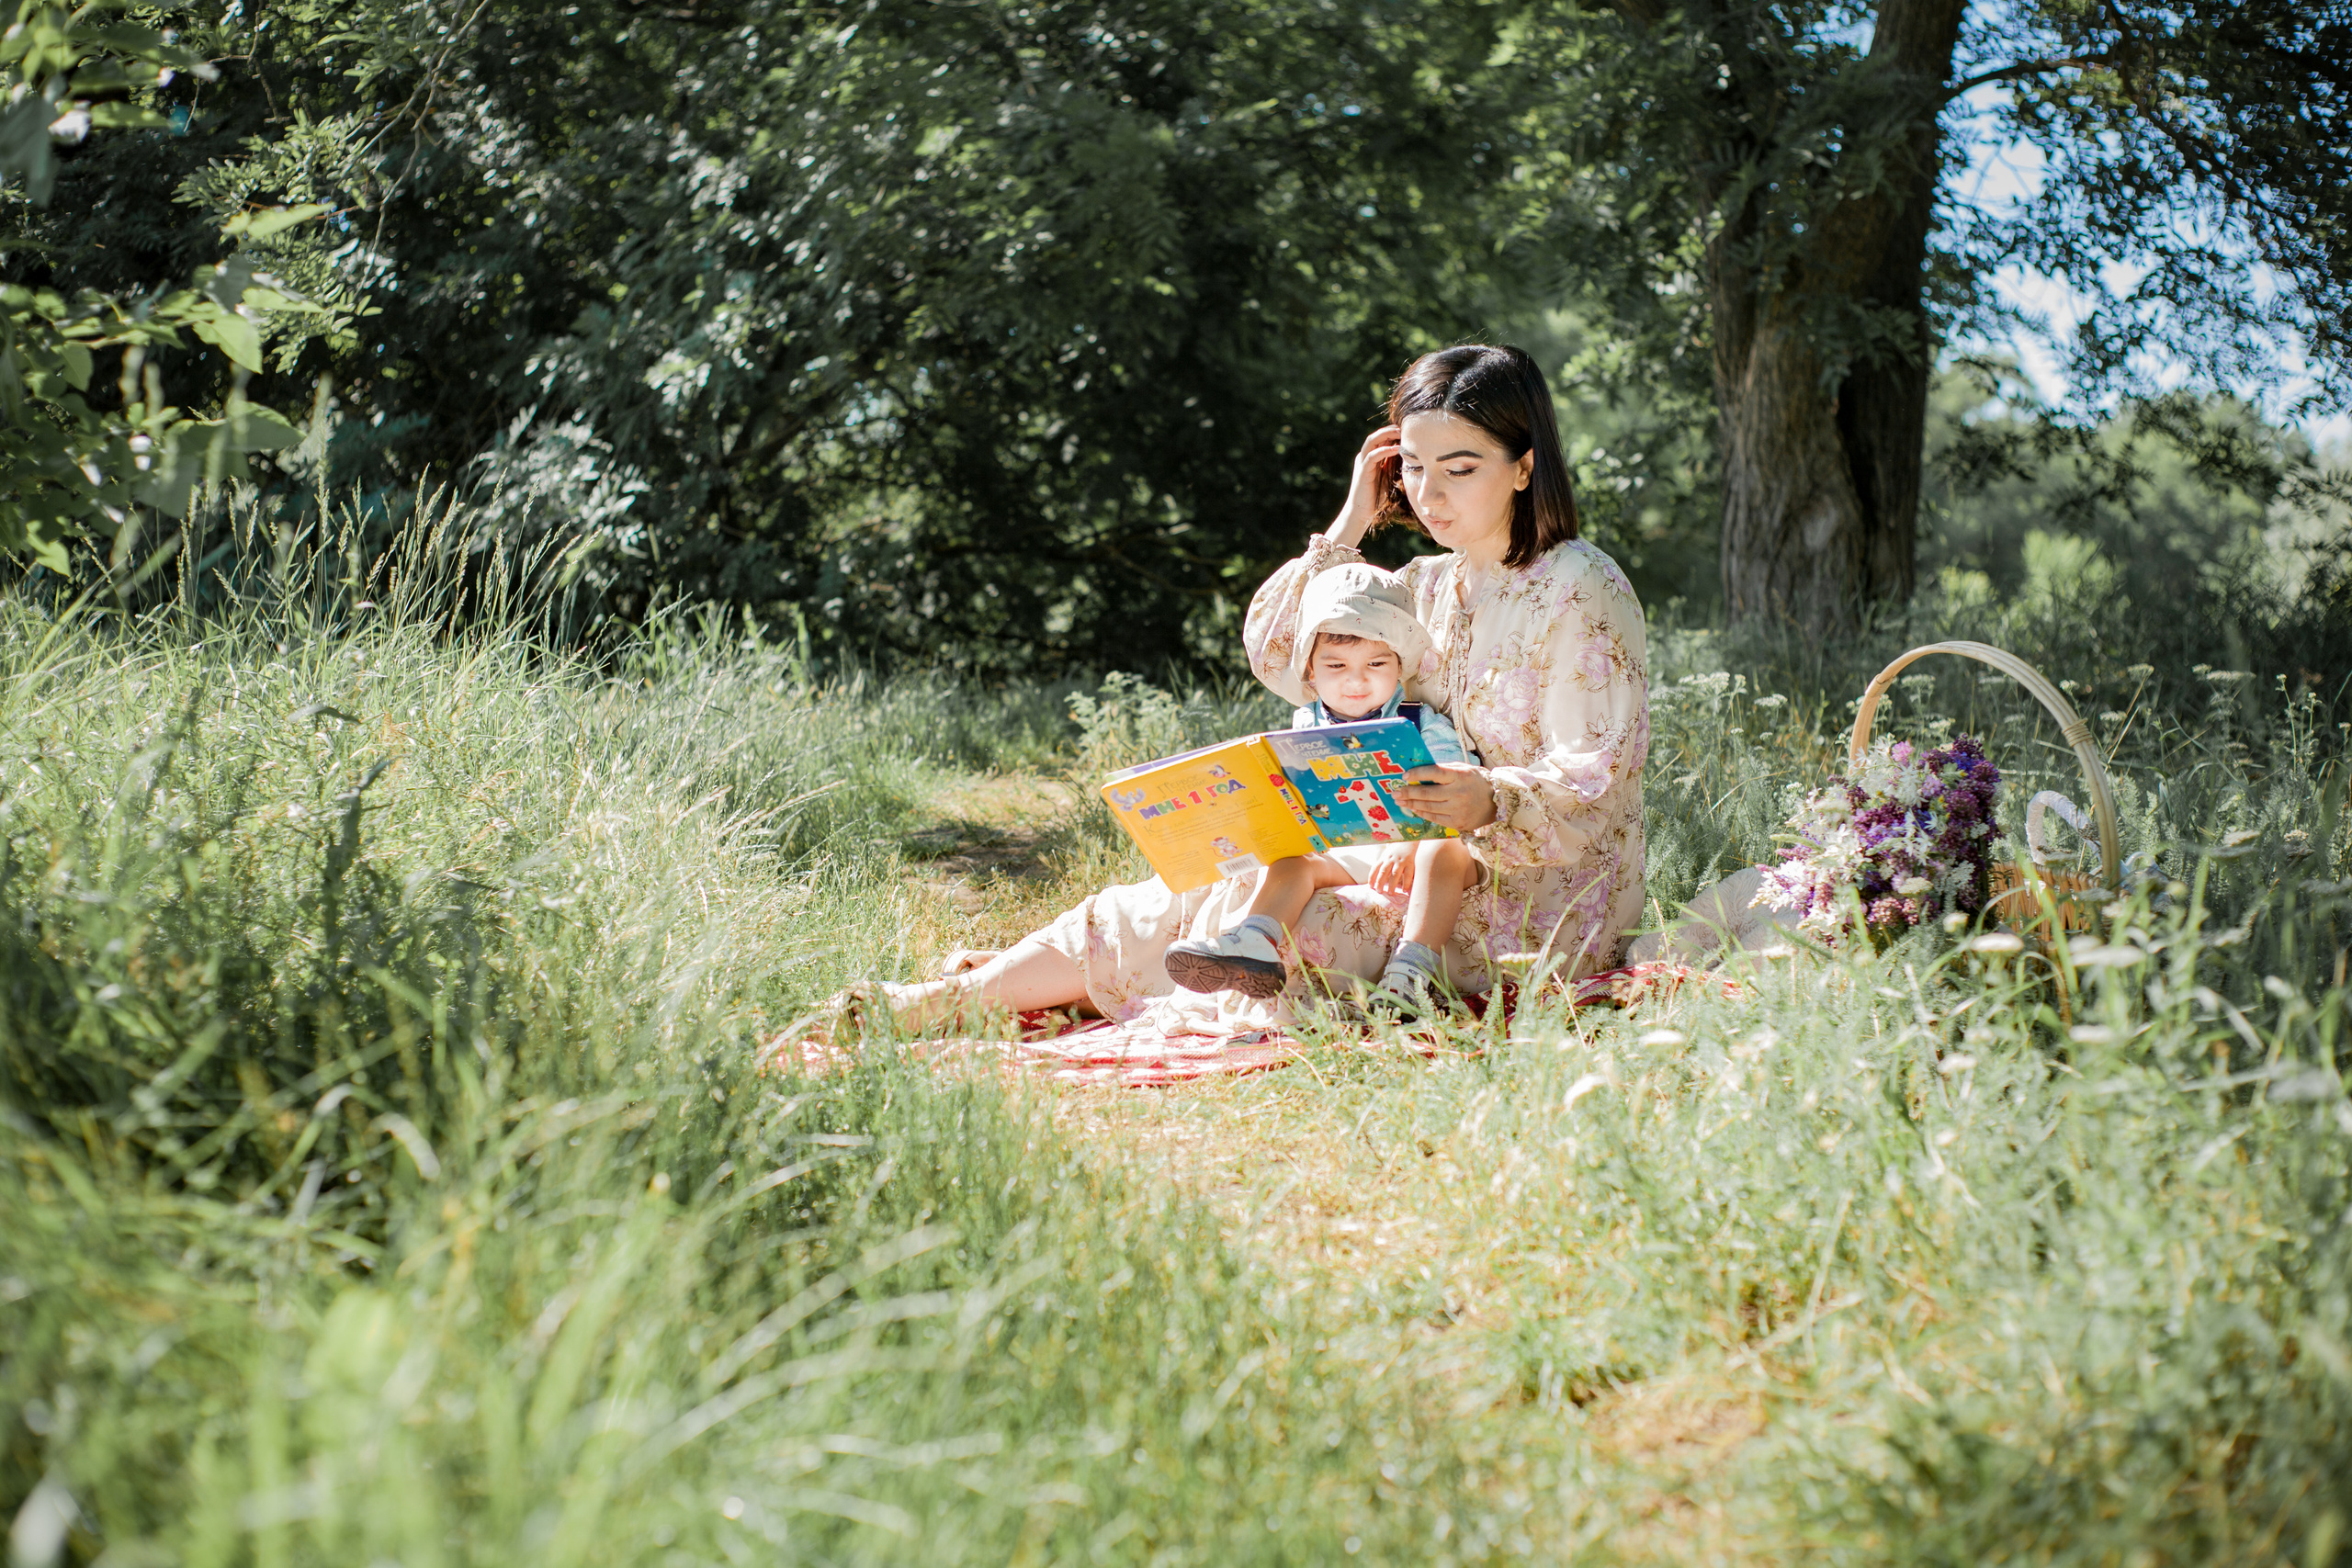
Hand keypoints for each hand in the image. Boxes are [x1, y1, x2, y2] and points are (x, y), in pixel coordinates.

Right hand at [1325, 423, 1400, 548]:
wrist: (1361, 513)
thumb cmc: (1376, 497)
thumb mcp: (1387, 477)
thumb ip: (1393, 466)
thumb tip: (1410, 457)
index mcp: (1370, 457)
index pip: (1381, 438)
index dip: (1393, 432)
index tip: (1409, 431)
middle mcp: (1364, 457)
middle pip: (1377, 435)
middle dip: (1391, 429)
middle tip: (1406, 427)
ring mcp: (1362, 463)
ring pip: (1372, 440)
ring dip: (1387, 434)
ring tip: (1401, 433)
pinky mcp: (1363, 471)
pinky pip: (1372, 455)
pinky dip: (1385, 450)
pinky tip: (1397, 449)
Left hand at [1367, 844, 1417, 897]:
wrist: (1410, 839)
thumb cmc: (1397, 849)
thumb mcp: (1387, 853)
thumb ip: (1383, 863)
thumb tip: (1376, 876)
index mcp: (1384, 857)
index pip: (1375, 868)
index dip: (1372, 878)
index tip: (1371, 887)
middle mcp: (1391, 859)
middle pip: (1383, 872)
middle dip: (1380, 882)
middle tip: (1379, 891)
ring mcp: (1401, 861)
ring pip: (1395, 874)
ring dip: (1392, 884)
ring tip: (1390, 893)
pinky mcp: (1410, 863)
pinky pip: (1408, 875)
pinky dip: (1406, 883)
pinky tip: (1404, 890)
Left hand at [1390, 765, 1497, 831]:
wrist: (1495, 803)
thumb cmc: (1475, 782)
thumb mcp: (1463, 769)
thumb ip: (1443, 769)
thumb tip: (1418, 769)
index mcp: (1460, 776)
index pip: (1435, 772)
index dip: (1418, 773)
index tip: (1404, 776)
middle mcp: (1459, 793)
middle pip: (1427, 793)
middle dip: (1408, 792)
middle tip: (1395, 792)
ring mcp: (1458, 810)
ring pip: (1428, 807)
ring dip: (1411, 804)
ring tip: (1400, 801)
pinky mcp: (1458, 823)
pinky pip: (1435, 818)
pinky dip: (1422, 813)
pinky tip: (1414, 808)